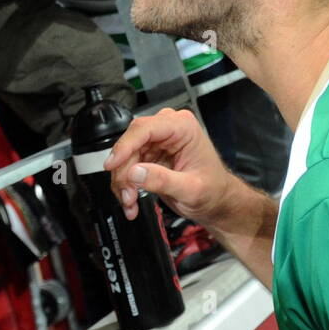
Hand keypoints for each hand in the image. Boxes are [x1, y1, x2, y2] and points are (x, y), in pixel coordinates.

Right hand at [104, 107, 236, 225]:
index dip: (126, 145)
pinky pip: (127, 166)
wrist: (216, 201)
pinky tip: (131, 201)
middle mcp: (169, 129)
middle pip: (132, 143)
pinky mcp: (150, 154)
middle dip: (124, 171)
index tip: (113, 164)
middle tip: (127, 195)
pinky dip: (125, 185)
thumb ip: (163, 180)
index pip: (146, 128)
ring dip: (123, 182)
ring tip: (130, 203)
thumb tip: (135, 173)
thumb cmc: (213, 190)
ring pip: (126, 156)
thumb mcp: (190, 189)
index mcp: (183, 127)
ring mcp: (158, 141)